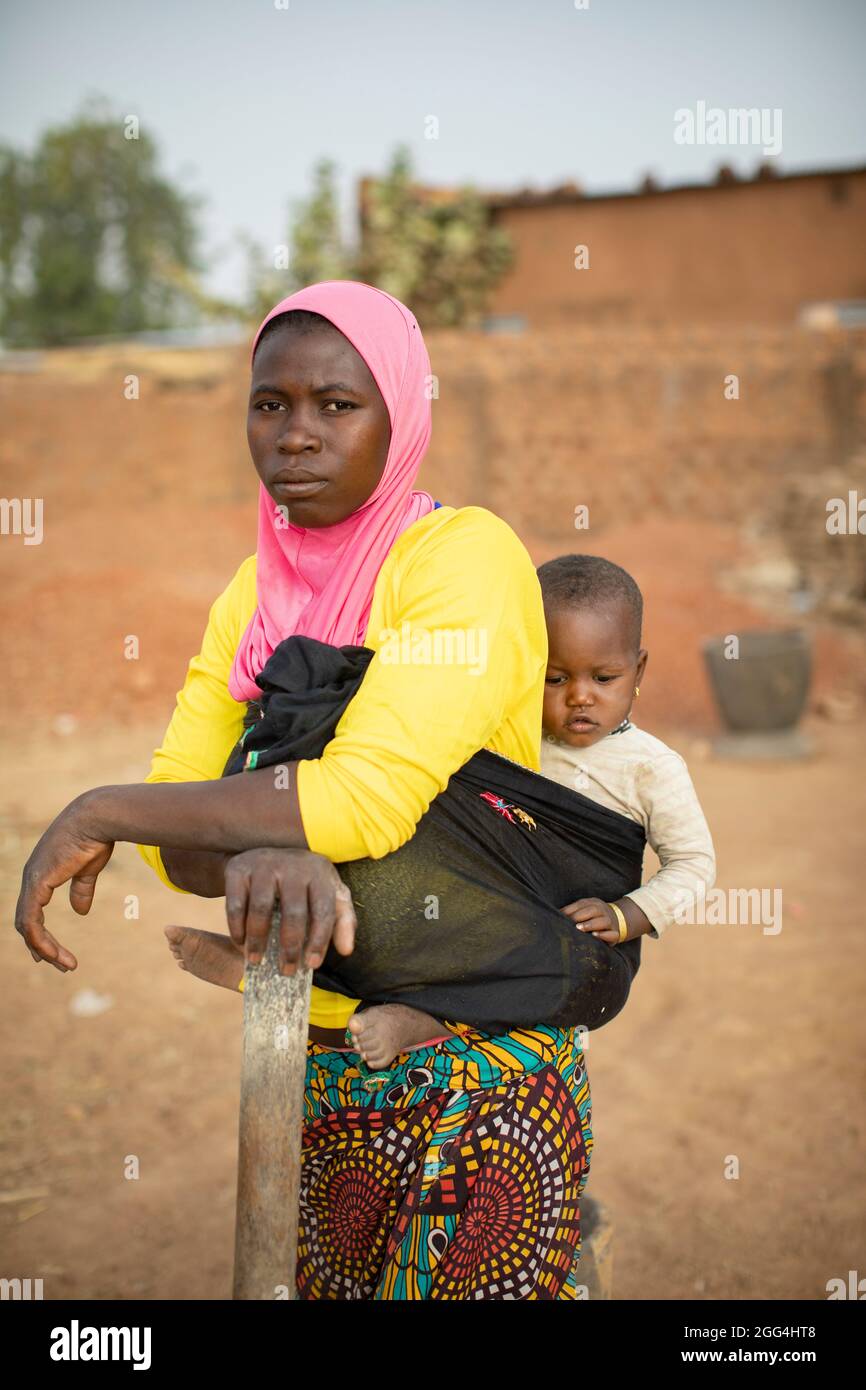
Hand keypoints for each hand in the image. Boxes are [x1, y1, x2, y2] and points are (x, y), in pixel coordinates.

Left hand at [15, 796, 114, 970]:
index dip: (40, 934)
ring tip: (65, 965)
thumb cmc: (96, 837)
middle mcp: (32, 878)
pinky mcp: (38, 883)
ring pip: (27, 926)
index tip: (53, 953)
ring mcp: (32, 881)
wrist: (97, 818)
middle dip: (41, 946)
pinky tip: (54, 953)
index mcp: (42, 873)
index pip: (31, 911)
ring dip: (44, 949)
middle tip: (59, 965)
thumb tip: (79, 911)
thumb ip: (81, 889)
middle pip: (26, 922)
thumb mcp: (88, 869)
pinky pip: (32, 921)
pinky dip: (41, 941)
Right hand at [223, 848, 355, 975]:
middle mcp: (293, 865)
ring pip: (261, 909)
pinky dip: (237, 928)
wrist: (265, 854)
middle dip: (290, 947)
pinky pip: (236, 904)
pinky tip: (240, 943)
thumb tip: (346, 951)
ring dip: (258, 940)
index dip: (319, 940)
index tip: (312, 965)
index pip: (324, 910)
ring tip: (256, 960)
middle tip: (286, 970)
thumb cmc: (304, 883)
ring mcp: (264, 865)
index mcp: (319, 873)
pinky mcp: (238, 869)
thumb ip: (343, 921)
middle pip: (293, 912)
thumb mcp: (329, 894)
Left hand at [561, 896, 621, 944]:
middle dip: (580, 916)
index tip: (559, 916)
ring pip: (603, 921)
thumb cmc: (594, 916)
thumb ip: (573, 911)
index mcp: (594, 903)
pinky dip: (604, 935)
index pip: (581, 904)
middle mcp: (603, 911)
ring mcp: (610, 922)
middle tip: (569, 923)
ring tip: (579, 929)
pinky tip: (595, 935)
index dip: (570, 910)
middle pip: (593, 910)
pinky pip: (612, 934)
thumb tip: (555, 914)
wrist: (619, 919)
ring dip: (590, 924)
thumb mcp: (585, 909)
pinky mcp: (615, 934)